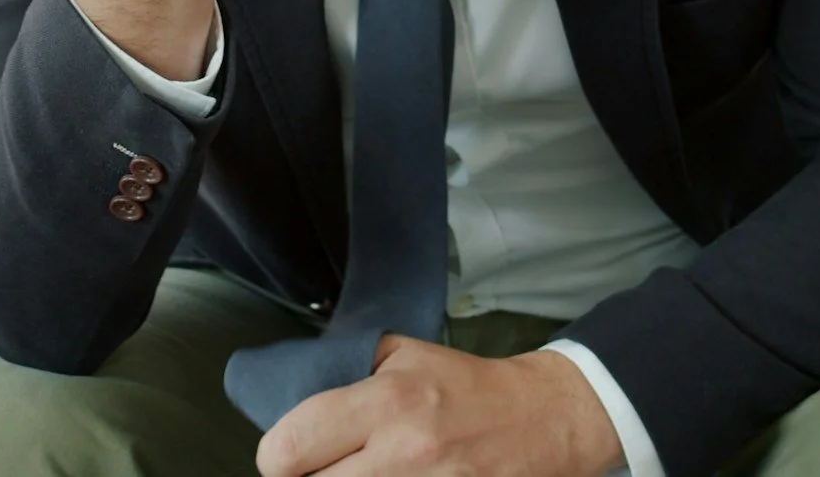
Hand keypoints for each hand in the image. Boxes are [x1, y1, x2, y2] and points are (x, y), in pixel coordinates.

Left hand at [256, 337, 624, 476]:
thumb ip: (341, 369)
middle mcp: (403, 454)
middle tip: (320, 467)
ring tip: (357, 473)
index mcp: (385, 403)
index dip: (276, 455)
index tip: (286, 453)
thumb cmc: (467, 387)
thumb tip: (284, 392)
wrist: (543, 419)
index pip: (289, 447)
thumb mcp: (401, 355)